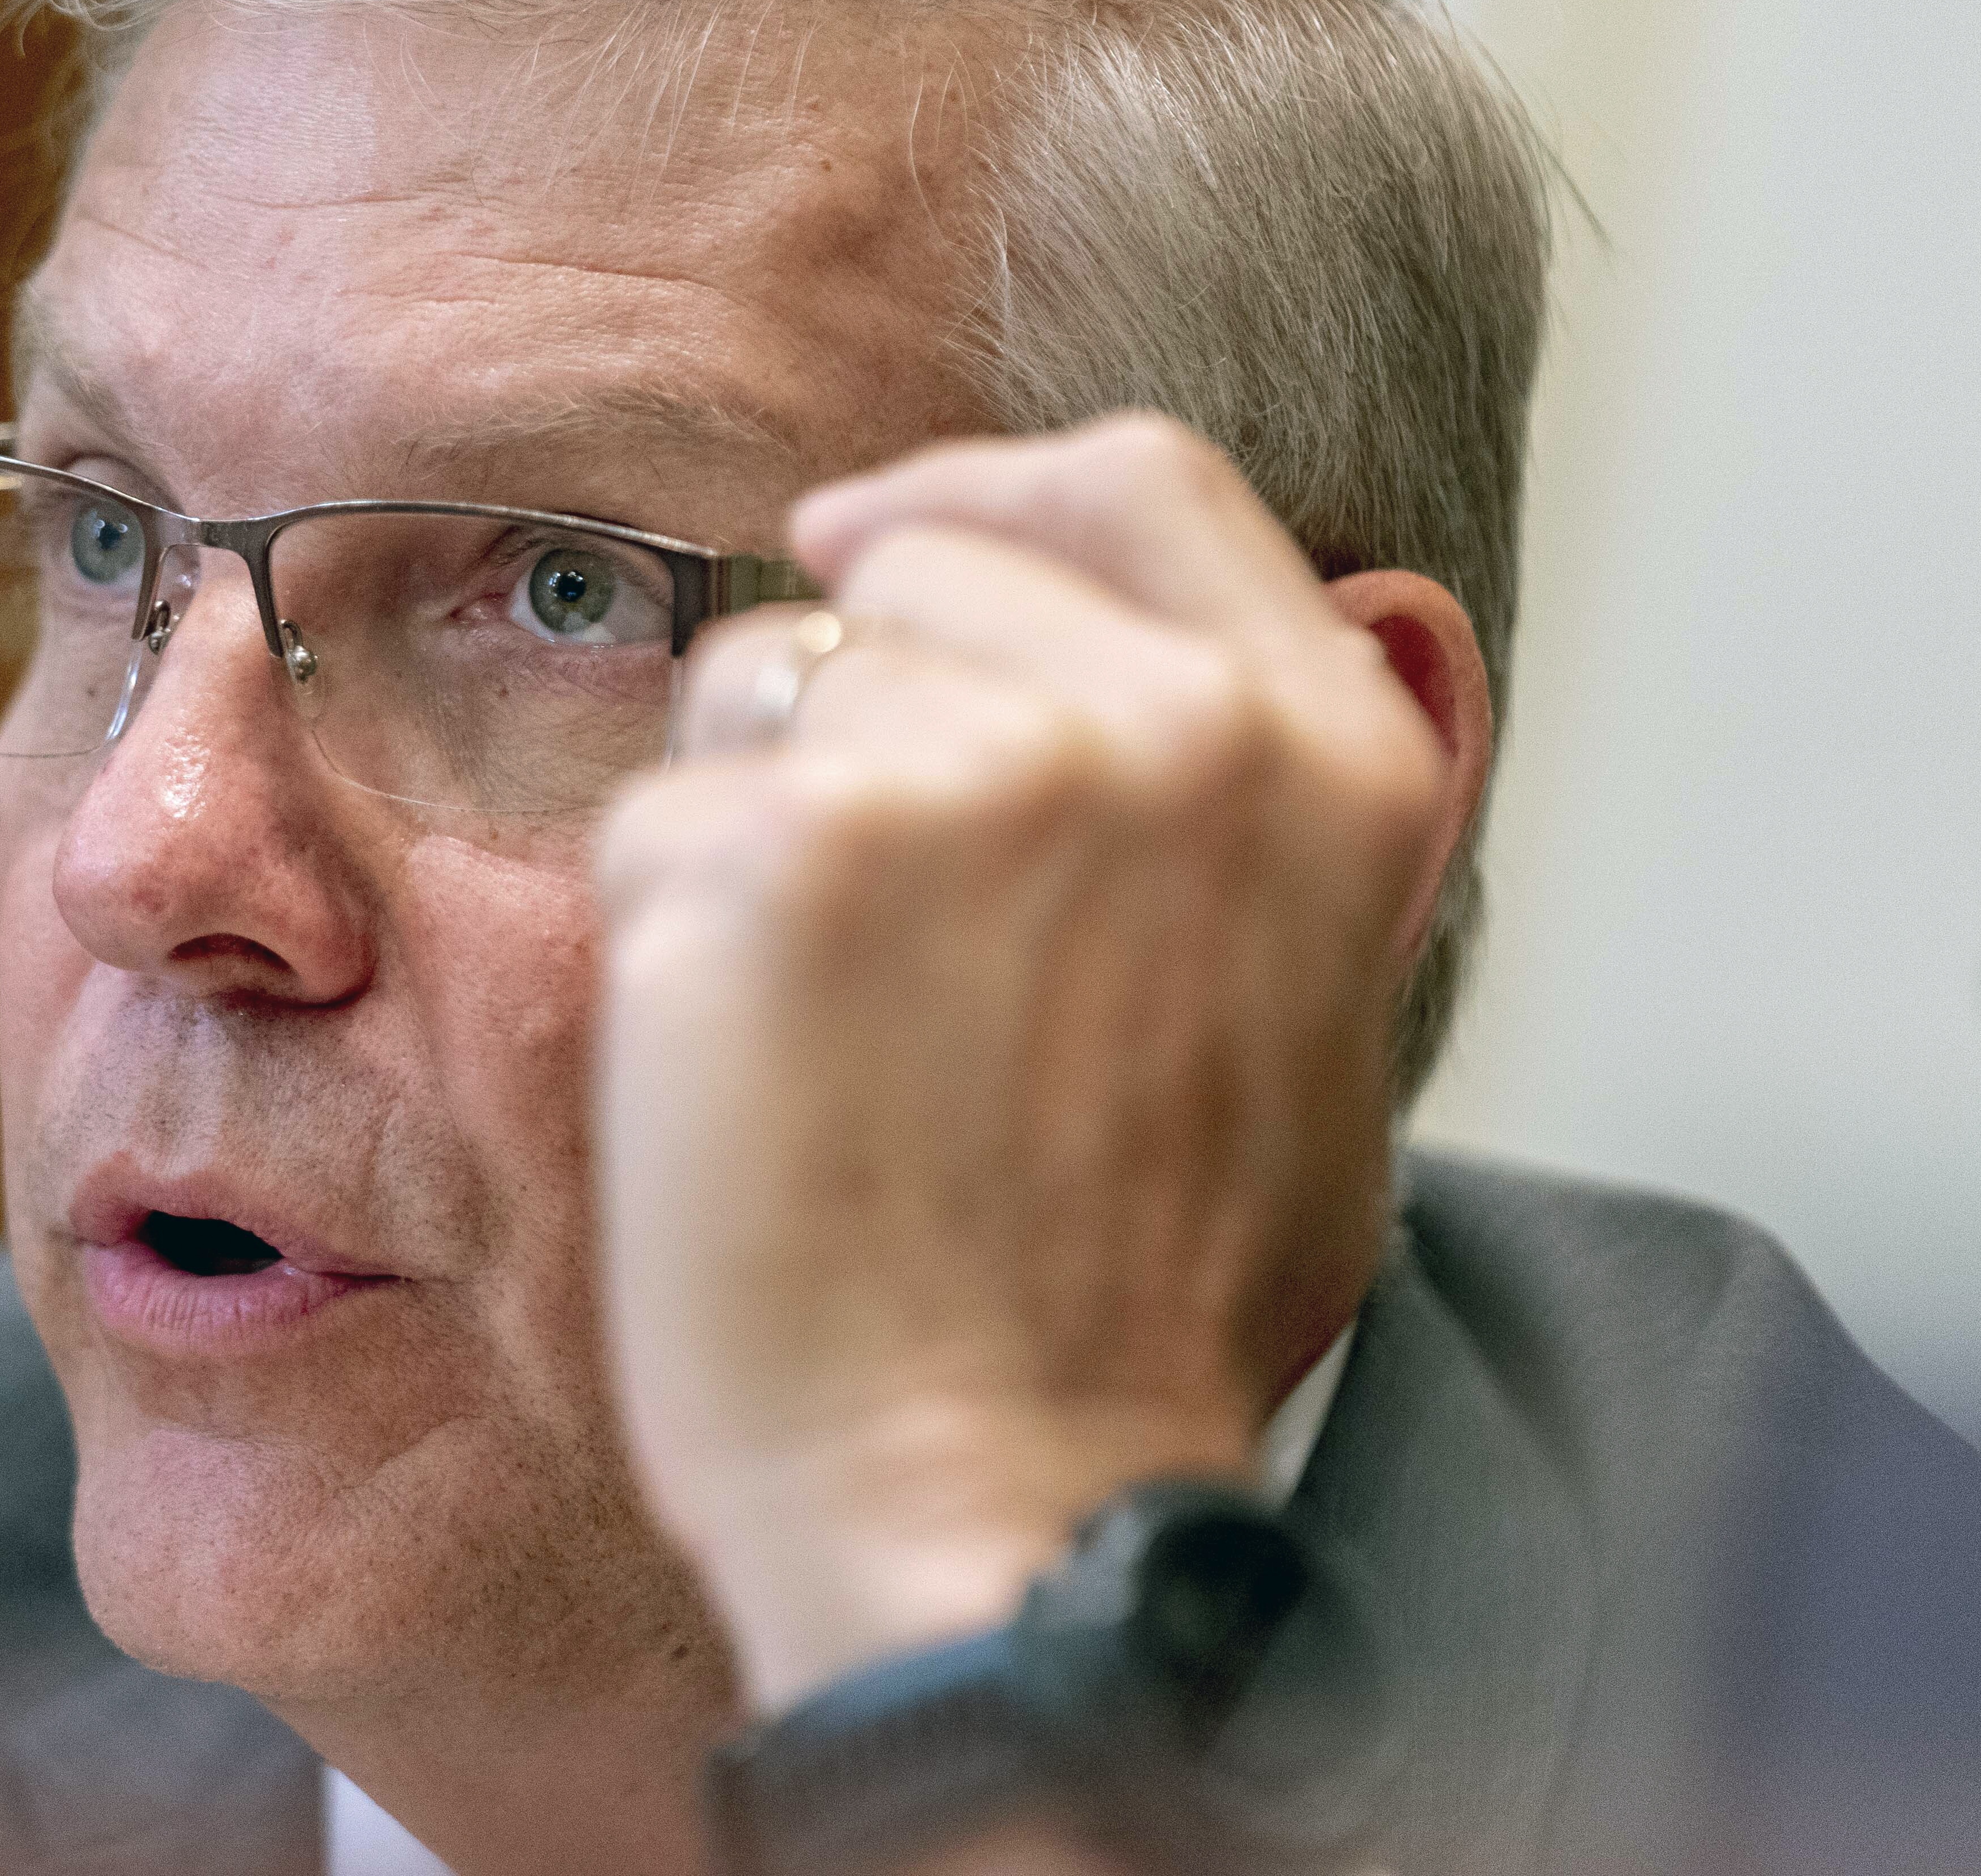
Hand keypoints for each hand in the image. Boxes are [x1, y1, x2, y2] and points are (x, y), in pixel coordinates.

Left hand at [595, 415, 1482, 1715]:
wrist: (995, 1496)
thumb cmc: (1135, 1308)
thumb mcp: (1319, 1025)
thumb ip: (1271, 819)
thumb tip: (1231, 664)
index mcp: (1315, 757)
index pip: (1138, 484)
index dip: (986, 491)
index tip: (882, 537)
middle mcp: (1156, 732)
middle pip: (918, 574)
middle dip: (852, 697)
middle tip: (854, 901)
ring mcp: (958, 779)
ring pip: (763, 683)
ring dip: (753, 816)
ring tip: (822, 1017)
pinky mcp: (772, 857)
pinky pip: (661, 816)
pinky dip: (669, 931)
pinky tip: (742, 1073)